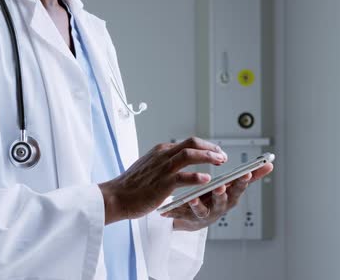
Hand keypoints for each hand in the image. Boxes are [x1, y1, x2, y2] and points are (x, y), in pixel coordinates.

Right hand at [98, 137, 227, 224]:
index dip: (206, 146)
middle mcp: (163, 155)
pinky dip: (197, 176)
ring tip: (221, 162)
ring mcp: (162, 168)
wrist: (115, 197)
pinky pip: (183, 177)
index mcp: (161, 151)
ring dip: (208, 157)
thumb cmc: (131, 186)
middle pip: (192, 143)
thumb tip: (178, 161)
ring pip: (189, 155)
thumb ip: (164, 162)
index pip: (188, 142)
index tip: (216, 152)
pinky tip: (207, 179)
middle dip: (211, 148)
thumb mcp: (149, 166)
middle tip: (223, 156)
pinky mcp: (162, 184)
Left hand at [159, 162, 273, 231]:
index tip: (248, 172)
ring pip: (205, 209)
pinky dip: (183, 208)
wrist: (192, 217)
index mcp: (230, 195)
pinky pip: (186, 213)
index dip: (245, 181)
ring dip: (201, 203)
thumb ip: (250, 176)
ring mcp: (205, 213)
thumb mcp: (233, 187)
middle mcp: (220, 206)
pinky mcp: (190, 217)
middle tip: (222, 186)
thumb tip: (269, 165)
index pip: (240, 186)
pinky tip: (180, 202)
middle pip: (225, 200)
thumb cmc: (214, 198)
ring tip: (197, 196)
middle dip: (225, 193)